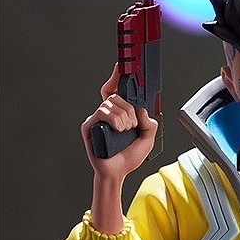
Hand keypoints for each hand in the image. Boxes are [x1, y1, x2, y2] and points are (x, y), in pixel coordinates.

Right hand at [80, 63, 158, 183]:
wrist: (117, 173)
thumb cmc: (128, 158)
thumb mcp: (148, 139)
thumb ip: (150, 124)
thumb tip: (142, 111)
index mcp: (119, 114)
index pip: (116, 90)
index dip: (117, 77)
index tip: (121, 66)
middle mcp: (107, 114)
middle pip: (116, 95)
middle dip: (129, 110)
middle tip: (132, 125)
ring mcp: (97, 119)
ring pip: (111, 103)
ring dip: (123, 118)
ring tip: (125, 131)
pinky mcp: (89, 125)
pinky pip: (102, 112)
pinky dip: (114, 120)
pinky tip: (117, 130)